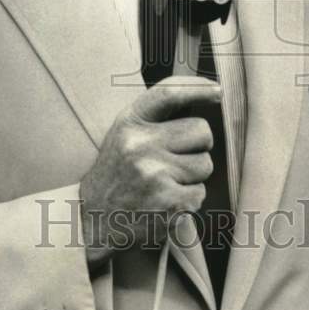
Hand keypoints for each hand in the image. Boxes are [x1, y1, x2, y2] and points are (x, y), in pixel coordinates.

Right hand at [79, 76, 219, 267]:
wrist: (92, 221)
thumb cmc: (116, 174)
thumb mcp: (124, 135)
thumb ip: (154, 118)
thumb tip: (203, 96)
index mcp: (129, 123)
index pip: (168, 94)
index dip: (197, 88)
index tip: (216, 90)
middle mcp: (141, 145)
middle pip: (201, 131)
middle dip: (198, 145)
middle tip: (177, 159)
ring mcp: (156, 175)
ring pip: (205, 164)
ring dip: (192, 176)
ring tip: (165, 183)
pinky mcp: (169, 204)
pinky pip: (200, 194)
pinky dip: (188, 200)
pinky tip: (165, 202)